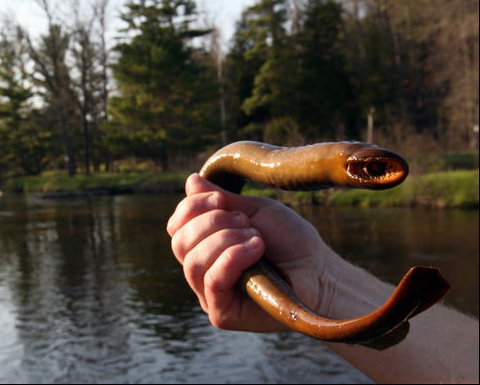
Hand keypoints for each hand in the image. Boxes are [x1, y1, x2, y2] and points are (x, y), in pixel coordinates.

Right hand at [166, 173, 335, 332]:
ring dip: (226, 240)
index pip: (176, 226)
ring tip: (257, 239)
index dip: (191, 207)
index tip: (221, 199)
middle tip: (247, 223)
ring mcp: (209, 294)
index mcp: (204, 246)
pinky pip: (212, 282)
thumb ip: (221, 199)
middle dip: (212, 222)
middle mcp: (202, 271)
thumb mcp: (254, 211)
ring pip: (193, 262)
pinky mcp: (222, 314)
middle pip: (180, 242)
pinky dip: (231, 259)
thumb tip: (191, 181)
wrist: (319, 270)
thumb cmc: (290, 241)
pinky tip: (255, 250)